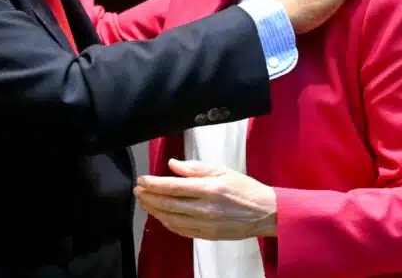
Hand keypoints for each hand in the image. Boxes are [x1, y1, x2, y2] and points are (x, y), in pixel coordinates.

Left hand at [134, 159, 276, 240]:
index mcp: (208, 188)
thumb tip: (172, 165)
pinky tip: (161, 215)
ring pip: (172, 218)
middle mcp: (204, 207)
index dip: (153, 183)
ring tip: (145, 202)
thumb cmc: (244, 188)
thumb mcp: (221, 170)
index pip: (172, 186)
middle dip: (149, 197)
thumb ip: (195, 168)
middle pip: (168, 203)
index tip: (142, 180)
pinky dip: (167, 223)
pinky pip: (181, 230)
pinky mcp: (207, 235)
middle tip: (138, 191)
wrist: (264, 212)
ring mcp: (205, 224)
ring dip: (154, 210)